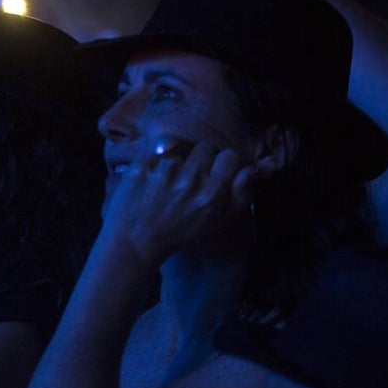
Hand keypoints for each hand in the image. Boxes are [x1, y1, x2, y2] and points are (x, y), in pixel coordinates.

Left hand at [103, 138, 253, 264]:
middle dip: (199, 159)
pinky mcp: (142, 166)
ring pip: (181, 147)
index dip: (222, 164)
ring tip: (168, 180)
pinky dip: (155, 160)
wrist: (135, 241)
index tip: (213, 172)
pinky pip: (156, 149)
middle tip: (188, 178)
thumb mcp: (217, 221)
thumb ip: (241, 194)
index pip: (230, 156)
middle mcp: (190, 179)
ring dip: (177, 159)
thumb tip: (253, 169)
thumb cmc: (179, 232)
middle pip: (205, 148)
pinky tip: (151, 178)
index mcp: (213, 193)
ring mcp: (164, 171)